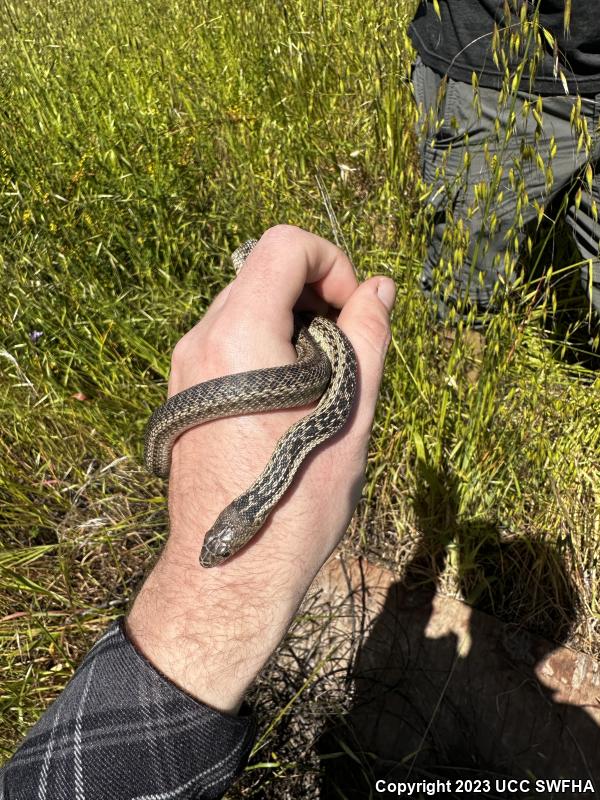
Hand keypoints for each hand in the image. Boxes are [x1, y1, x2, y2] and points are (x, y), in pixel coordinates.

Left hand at [126, 225, 394, 712]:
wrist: (230, 571)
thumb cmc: (296, 502)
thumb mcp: (349, 414)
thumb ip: (368, 337)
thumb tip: (380, 287)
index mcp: (238, 335)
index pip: (283, 245)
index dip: (333, 263)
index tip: (355, 312)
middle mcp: (199, 340)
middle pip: (263, 273)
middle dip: (316, 297)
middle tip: (346, 353)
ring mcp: (184, 367)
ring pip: (247, 307)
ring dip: (294, 326)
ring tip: (321, 386)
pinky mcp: (183, 392)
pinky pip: (231, 341)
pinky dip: (268, 348)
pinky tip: (291, 402)